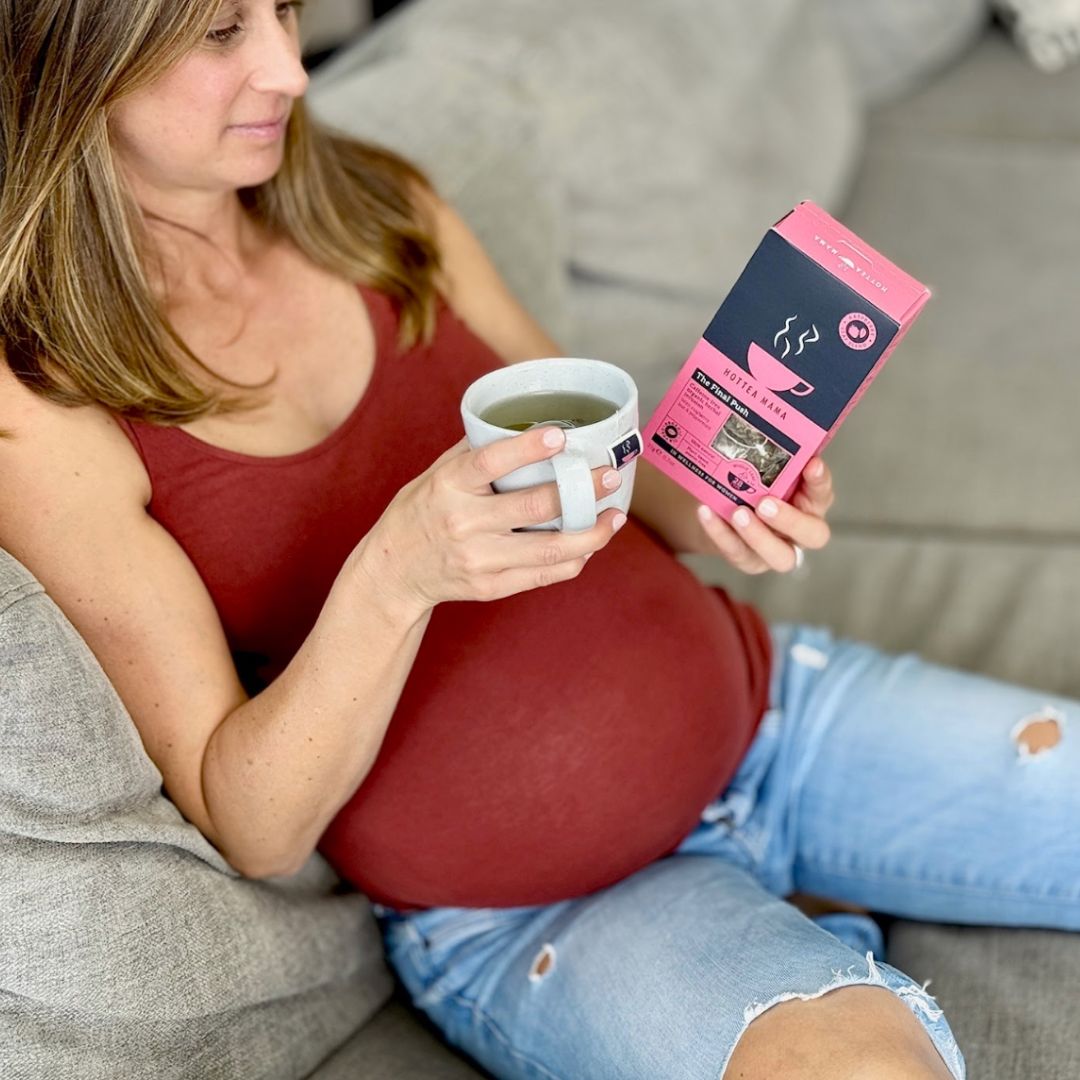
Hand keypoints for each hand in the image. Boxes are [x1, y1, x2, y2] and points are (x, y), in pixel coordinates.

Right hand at [356, 426, 625, 616]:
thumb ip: (475, 451)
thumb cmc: (420, 512)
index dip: (527, 448)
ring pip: (548, 548)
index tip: (560, 435)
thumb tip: (523, 419)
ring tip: (614, 516)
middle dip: (581, 490)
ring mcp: (478, 559)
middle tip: (610, 475)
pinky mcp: (490, 587)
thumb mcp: (435, 474)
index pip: (490, 463)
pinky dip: (573, 560)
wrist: (393, 571)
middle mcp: (462, 523)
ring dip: (590, 533)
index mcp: (447, 486)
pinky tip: (589, 545)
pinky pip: (542, 575)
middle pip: (533, 508)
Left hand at [694, 456, 833, 574]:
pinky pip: (738, 553)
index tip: (811, 464)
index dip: (820, 481)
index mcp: (810, 503)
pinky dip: (721, 533)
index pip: (823, 493)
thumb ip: (768, 460)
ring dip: (758, 535)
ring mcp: (777, 550)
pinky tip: (707, 513)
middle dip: (790, 520)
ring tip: (737, 513)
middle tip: (765, 503)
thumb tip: (755, 427)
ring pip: (780, 557)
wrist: (719, 510)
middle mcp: (801, 531)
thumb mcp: (760, 471)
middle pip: (813, 535)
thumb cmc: (749, 486)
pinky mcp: (750, 561)